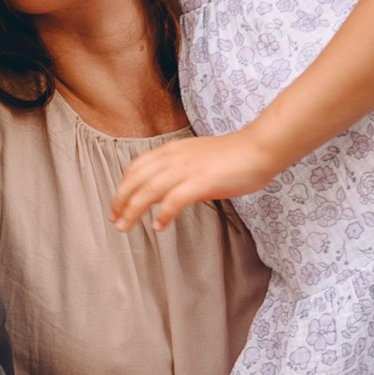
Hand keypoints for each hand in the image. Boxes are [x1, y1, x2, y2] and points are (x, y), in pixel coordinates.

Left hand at [110, 127, 268, 233]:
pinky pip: (175, 199)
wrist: (258, 148)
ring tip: (125, 226)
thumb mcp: (197, 159)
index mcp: (172, 151)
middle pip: (136, 179)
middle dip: (121, 200)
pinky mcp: (202, 181)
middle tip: (115, 220)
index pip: (136, 167)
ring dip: (133, 209)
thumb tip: (165, 191)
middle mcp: (174, 158)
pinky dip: (163, 213)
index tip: (117, 204)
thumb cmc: (233, 156)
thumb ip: (179, 171)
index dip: (123, 186)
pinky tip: (159, 226)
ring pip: (149, 189)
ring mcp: (188, 169)